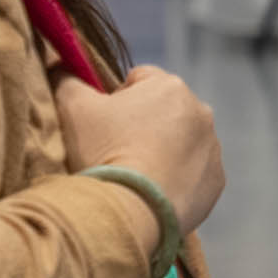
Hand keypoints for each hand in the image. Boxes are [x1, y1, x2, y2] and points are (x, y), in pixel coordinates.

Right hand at [60, 66, 223, 239]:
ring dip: (161, 152)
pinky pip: (193, 173)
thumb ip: (68, 79)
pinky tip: (153, 193)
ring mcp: (212, 148)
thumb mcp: (73, 108)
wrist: (133, 211)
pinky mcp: (216, 181)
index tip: (103, 124)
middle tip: (115, 151)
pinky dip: (176, 179)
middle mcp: (200, 112)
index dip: (115, 98)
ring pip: (180, 142)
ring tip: (134, 176)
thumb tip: (62, 66)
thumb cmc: (104, 152)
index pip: (138, 79)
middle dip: (142, 125)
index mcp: (170, 86)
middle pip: (162, 111)